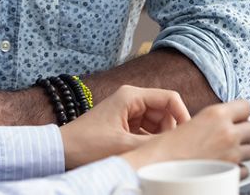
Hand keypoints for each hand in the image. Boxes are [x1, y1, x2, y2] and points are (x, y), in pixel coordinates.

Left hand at [59, 84, 190, 168]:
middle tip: (165, 150)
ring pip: (158, 122)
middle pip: (166, 111)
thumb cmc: (87, 143)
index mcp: (131, 96)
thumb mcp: (124, 146)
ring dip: (158, 137)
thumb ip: (153, 144)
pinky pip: (147, 130)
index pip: (170, 98)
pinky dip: (149, 141)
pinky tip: (143, 152)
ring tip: (150, 152)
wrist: (63, 149)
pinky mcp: (125, 122)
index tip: (187, 136)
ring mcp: (128, 110)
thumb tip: (178, 146)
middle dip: (169, 130)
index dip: (183, 115)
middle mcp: (132, 99)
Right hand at [121, 99, 249, 175]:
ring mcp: (231, 153)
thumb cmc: (169, 146)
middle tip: (232, 135)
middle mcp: (227, 132)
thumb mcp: (191, 121)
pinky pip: (244, 169)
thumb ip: (213, 119)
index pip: (246, 106)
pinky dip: (236, 169)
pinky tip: (223, 165)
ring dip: (242, 151)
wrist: (159, 165)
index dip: (241, 112)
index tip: (237, 117)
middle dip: (245, 132)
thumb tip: (229, 119)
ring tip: (226, 151)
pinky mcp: (230, 172)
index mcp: (216, 114)